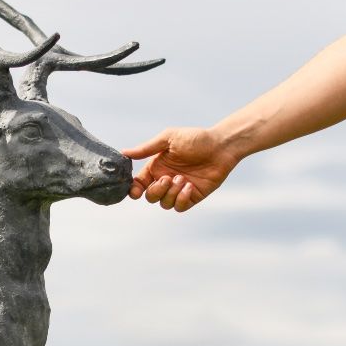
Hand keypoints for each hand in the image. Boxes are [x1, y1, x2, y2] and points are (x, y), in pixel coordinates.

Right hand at [123, 127, 239, 211]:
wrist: (222, 146)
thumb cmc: (196, 139)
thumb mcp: (168, 139)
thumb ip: (146, 148)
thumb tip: (124, 153)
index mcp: (157, 167)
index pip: (139, 184)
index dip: (134, 190)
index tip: (136, 191)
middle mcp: (166, 180)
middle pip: (150, 197)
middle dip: (156, 191)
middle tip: (168, 178)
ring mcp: (178, 190)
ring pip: (164, 204)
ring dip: (171, 193)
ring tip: (183, 179)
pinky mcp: (192, 196)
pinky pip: (179, 207)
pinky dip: (181, 199)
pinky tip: (189, 186)